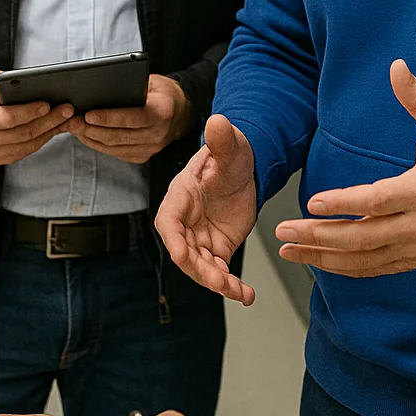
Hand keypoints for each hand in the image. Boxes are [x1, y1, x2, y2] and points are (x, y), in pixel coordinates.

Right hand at [0, 62, 73, 165]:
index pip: (5, 118)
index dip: (28, 112)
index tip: (47, 104)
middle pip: (20, 133)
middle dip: (47, 121)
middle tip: (66, 109)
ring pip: (26, 144)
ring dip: (49, 131)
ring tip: (65, 117)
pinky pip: (25, 151)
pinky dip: (42, 139)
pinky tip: (54, 127)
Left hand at [66, 74, 191, 164]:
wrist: (180, 111)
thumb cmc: (161, 91)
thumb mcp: (151, 82)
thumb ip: (131, 86)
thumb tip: (99, 90)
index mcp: (163, 112)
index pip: (133, 118)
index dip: (108, 118)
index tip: (88, 114)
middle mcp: (159, 134)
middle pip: (118, 136)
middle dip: (91, 129)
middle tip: (72, 121)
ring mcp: (151, 149)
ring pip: (113, 147)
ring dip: (90, 138)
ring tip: (73, 127)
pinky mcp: (142, 156)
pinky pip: (115, 153)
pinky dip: (97, 144)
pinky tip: (85, 135)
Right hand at [154, 114, 256, 304]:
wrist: (246, 169)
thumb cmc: (230, 154)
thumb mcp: (229, 145)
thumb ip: (222, 138)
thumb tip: (217, 120)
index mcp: (182, 195)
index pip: (169, 221)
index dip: (173, 239)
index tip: (182, 254)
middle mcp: (186, 220)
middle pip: (184, 251)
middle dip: (199, 269)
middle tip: (220, 281)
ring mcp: (200, 237)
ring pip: (201, 267)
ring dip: (216, 282)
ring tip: (237, 291)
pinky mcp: (216, 248)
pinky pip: (219, 271)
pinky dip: (230, 285)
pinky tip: (245, 295)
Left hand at [275, 59, 415, 276]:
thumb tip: (396, 66)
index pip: (379, 201)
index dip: (345, 203)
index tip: (314, 201)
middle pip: (362, 237)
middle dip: (319, 236)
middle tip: (283, 231)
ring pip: (363, 259)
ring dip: (323, 257)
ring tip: (289, 251)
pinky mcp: (414, 259)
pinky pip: (374, 269)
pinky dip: (344, 268)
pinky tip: (319, 261)